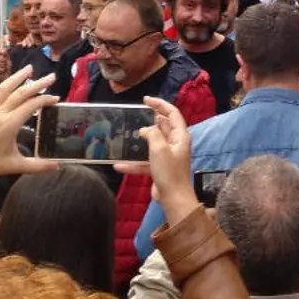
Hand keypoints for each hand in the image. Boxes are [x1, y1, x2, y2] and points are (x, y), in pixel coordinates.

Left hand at [0, 66, 58, 179]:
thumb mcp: (15, 166)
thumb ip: (37, 166)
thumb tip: (57, 166)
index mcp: (10, 124)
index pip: (31, 106)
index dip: (45, 100)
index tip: (56, 98)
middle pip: (21, 93)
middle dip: (37, 84)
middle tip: (51, 77)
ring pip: (3, 89)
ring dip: (17, 77)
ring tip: (29, 68)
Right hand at [118, 97, 197, 213]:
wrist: (173, 199)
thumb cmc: (169, 172)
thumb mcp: (159, 149)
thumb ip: (152, 134)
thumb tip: (146, 129)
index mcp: (180, 136)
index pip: (172, 113)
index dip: (160, 104)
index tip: (146, 100)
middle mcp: (175, 144)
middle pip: (163, 126)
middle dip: (150, 120)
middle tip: (135, 114)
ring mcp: (167, 156)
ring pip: (152, 143)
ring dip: (140, 141)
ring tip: (126, 136)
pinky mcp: (160, 168)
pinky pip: (145, 161)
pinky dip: (134, 163)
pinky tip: (119, 165)